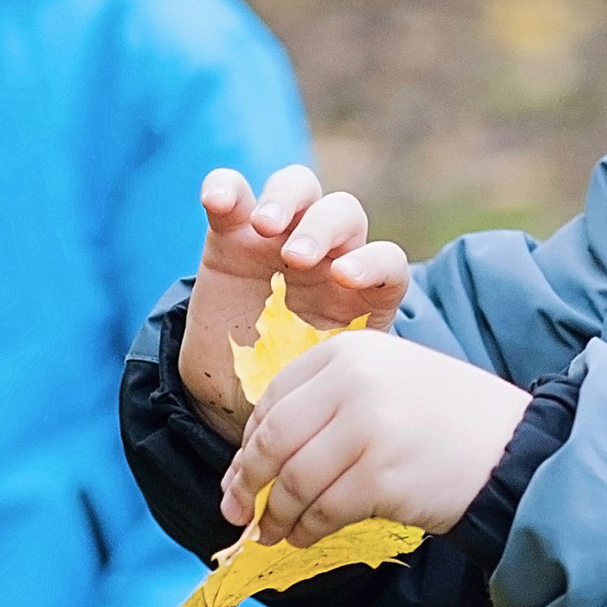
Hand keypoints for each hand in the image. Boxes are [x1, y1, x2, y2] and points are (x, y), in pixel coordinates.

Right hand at [178, 162, 414, 440]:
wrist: (232, 399)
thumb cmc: (289, 396)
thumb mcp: (320, 395)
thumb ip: (340, 388)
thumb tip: (362, 418)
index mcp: (361, 295)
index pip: (387, 259)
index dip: (372, 262)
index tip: (346, 278)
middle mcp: (327, 257)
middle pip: (343, 212)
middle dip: (324, 228)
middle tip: (298, 258)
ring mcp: (280, 239)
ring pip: (299, 188)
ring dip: (287, 200)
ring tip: (268, 228)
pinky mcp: (231, 235)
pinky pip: (235, 194)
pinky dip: (227, 187)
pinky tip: (219, 200)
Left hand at [220, 334, 531, 548]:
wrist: (513, 450)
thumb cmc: (446, 422)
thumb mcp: (386, 385)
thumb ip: (327, 405)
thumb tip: (253, 461)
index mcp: (351, 350)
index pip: (274, 398)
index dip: (249, 443)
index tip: (241, 475)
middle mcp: (355, 381)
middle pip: (274, 439)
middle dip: (247, 482)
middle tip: (237, 511)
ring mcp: (367, 428)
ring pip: (294, 480)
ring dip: (277, 515)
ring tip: (274, 534)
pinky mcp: (380, 476)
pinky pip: (322, 510)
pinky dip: (306, 530)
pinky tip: (305, 538)